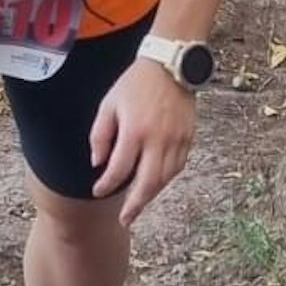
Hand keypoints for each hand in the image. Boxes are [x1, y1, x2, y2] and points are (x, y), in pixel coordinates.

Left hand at [89, 57, 196, 225]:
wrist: (170, 65)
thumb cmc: (135, 84)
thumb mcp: (109, 104)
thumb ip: (100, 135)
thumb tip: (97, 163)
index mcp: (134, 130)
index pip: (119, 169)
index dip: (106, 184)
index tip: (98, 190)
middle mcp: (158, 139)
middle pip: (147, 183)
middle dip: (135, 205)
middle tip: (126, 219)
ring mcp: (176, 140)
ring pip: (165, 178)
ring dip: (150, 194)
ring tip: (138, 204)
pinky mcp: (188, 137)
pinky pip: (177, 166)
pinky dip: (165, 179)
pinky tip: (155, 183)